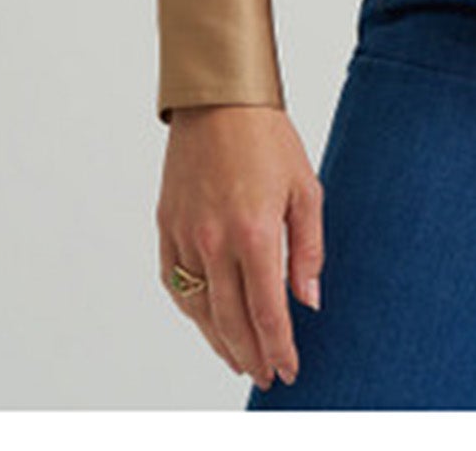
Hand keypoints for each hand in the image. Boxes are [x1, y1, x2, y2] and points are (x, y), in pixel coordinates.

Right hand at [157, 104, 323, 391]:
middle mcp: (214, 242)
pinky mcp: (166, 227)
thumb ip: (308, 249)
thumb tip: (309, 300)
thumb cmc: (267, 138)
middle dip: (251, 355)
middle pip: (231, 321)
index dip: (278, 346)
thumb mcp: (305, 188)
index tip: (288, 369)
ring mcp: (185, 237)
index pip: (266, 311)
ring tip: (240, 360)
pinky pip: (176, 284)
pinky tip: (208, 321)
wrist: (218, 100)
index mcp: (254, 232)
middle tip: (266, 375)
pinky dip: (193, 311)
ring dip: (220, 342)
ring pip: (200, 310)